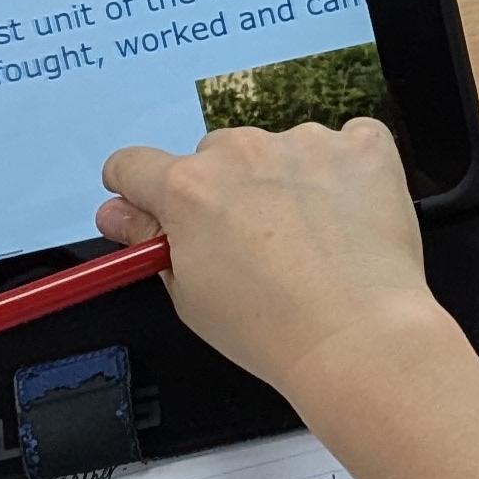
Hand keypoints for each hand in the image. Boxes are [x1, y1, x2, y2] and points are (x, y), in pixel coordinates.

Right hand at [98, 121, 456, 409]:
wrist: (358, 338)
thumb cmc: (273, 330)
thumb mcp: (188, 295)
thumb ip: (148, 241)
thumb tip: (116, 213)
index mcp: (188, 189)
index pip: (134, 165)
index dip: (139, 189)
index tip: (153, 206)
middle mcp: (242, 153)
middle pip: (216, 156)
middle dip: (226, 190)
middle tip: (256, 245)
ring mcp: (306, 143)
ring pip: (281, 148)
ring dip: (287, 179)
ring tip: (313, 241)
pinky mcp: (362, 146)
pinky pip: (346, 140)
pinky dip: (346, 169)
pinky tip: (349, 214)